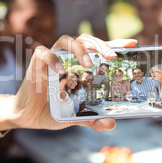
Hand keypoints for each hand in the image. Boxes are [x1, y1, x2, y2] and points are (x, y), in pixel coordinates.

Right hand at [12, 34, 136, 131]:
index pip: (99, 50)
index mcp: (80, 66)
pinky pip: (43, 52)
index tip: (133, 44)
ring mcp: (52, 59)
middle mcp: (68, 58)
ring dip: (79, 49)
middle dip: (100, 44)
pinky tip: (60, 70)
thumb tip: (111, 123)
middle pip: (85, 39)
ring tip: (87, 63)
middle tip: (110, 56)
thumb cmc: (54, 110)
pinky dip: (52, 58)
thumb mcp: (76, 116)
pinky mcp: (36, 64)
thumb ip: (93, 119)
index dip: (115, 44)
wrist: (28, 116)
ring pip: (66, 40)